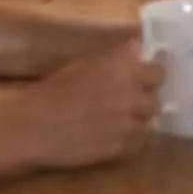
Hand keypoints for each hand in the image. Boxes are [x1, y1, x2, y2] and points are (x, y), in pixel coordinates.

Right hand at [18, 44, 162, 167]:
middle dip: (144, 101)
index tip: (142, 80)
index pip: (158, 72)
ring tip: (116, 121)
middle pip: (156, 99)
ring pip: (149, 122)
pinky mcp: (121, 147)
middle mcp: (131, 93)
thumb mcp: (82, 65)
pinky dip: (128, 139)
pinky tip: (109, 136)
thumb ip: (115, 58)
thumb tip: (138, 46)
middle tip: (128, 103)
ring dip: (137, 121)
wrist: (34, 126)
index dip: (149, 77)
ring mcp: (128, 123)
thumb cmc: (53, 91)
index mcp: (122, 68)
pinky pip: (137, 142)